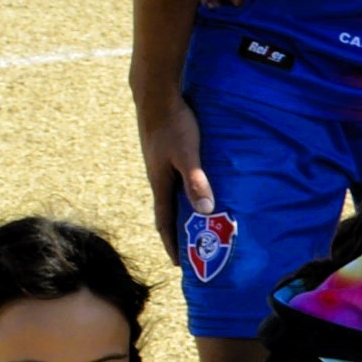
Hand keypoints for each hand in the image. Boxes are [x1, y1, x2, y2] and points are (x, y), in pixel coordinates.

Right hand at [138, 96, 215, 260]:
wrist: (155, 95)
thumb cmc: (173, 124)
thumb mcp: (188, 154)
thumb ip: (196, 180)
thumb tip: (205, 210)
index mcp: (160, 184)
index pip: (164, 222)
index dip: (171, 244)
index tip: (178, 265)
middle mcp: (157, 178)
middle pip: (166, 213)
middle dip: (176, 234)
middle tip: (188, 252)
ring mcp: (160, 166)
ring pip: (170, 197)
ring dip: (180, 214)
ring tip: (194, 226)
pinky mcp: (165, 154)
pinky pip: (174, 181)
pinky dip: (183, 194)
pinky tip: (195, 190)